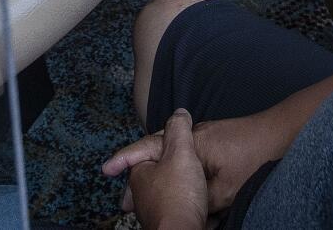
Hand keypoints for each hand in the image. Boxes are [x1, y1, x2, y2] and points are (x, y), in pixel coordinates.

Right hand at [104, 111, 291, 214]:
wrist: (281, 134)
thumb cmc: (255, 156)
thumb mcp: (226, 189)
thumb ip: (201, 200)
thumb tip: (190, 212)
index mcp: (190, 144)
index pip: (148, 148)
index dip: (125, 160)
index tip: (106, 169)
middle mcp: (193, 137)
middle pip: (155, 154)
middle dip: (138, 175)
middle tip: (124, 200)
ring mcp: (204, 140)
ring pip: (172, 160)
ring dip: (159, 178)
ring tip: (146, 199)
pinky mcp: (214, 145)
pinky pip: (188, 161)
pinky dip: (178, 176)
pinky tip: (179, 190)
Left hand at [122, 110, 210, 229]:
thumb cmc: (178, 195)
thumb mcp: (182, 153)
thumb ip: (179, 130)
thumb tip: (179, 114)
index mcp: (139, 174)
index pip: (141, 153)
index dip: (153, 145)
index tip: (158, 146)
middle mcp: (140, 195)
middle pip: (151, 176)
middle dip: (160, 171)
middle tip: (173, 165)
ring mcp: (151, 212)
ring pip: (161, 195)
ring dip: (172, 191)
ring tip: (185, 188)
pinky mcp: (165, 225)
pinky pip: (172, 210)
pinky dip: (180, 206)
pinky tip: (193, 208)